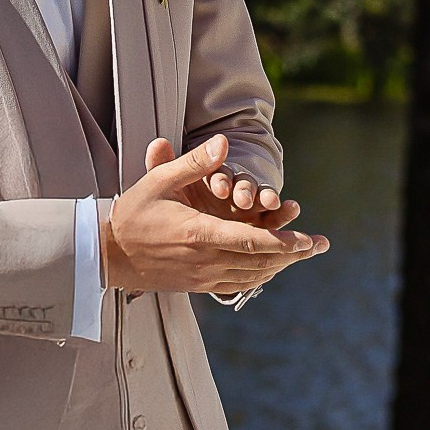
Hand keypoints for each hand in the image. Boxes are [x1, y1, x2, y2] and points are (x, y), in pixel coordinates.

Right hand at [103, 134, 327, 296]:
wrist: (108, 254)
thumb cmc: (133, 213)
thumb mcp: (160, 181)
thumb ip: (194, 163)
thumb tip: (224, 142)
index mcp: (199, 234)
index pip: (251, 242)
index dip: (284, 242)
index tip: (308, 239)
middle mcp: (205, 260)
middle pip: (260, 261)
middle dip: (294, 254)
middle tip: (321, 245)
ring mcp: (203, 277)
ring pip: (252, 275)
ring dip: (281, 265)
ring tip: (305, 254)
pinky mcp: (198, 286)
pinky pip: (237, 285)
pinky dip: (260, 276)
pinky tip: (273, 268)